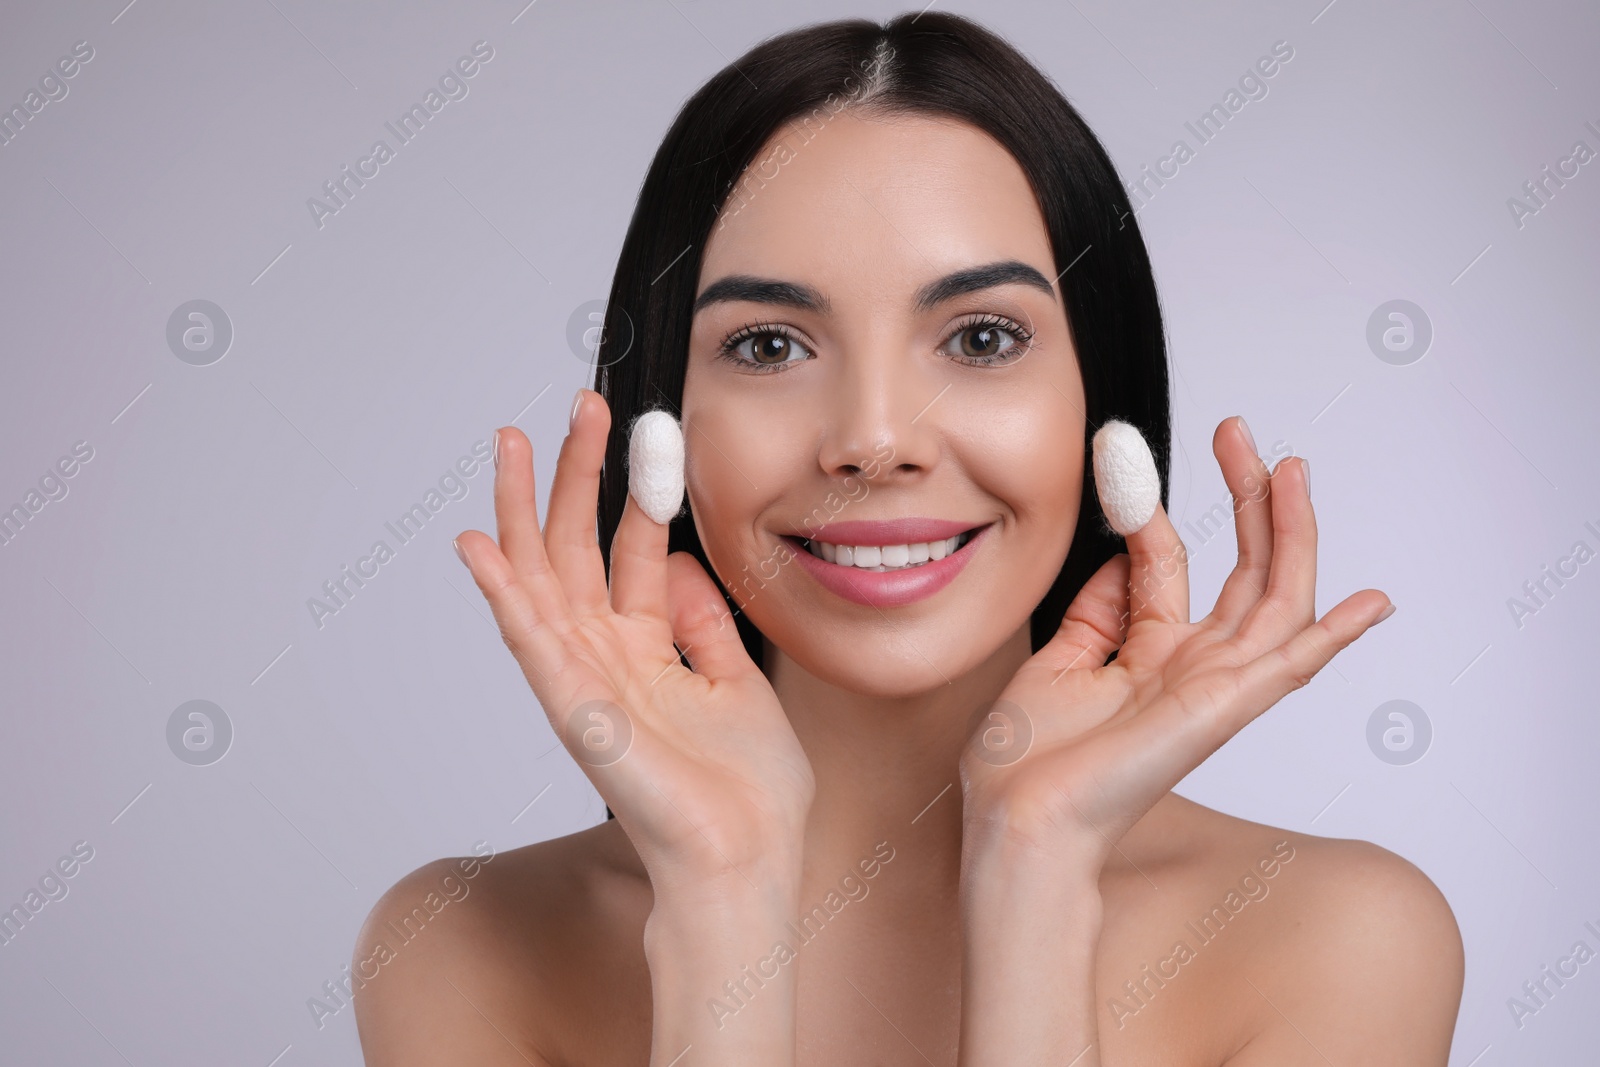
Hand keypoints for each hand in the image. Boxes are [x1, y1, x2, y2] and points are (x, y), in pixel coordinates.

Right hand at [453, 391, 814, 885]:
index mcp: (647, 650)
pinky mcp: (574, 709)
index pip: (629, 550)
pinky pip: (530, 642)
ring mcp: (584, 682)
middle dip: (571, 475)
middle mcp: (606, 658)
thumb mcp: (737, 680)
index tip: (635, 431)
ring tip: (507, 443)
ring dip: (520, 511)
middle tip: (573, 407)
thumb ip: (701, 622)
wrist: (747, 859)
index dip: (631, 489)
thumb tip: (678, 561)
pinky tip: (480, 544)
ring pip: (538, 579)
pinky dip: (503, 593)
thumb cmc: (748, 793)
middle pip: (575, 549)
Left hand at [959, 416, 1392, 862]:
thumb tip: (1122, 555)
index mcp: (1149, 657)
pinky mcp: (1220, 710)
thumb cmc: (1027, 765)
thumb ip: (1098, 611)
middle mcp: (1191, 670)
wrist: (1017, 822)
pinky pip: (1289, 668)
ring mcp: (1212, 690)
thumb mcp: (1056, 662)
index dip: (1157, 510)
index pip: (1169, 564)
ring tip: (1292, 468)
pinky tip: (1370, 601)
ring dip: (1290, 532)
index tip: (1127, 463)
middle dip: (1249, 499)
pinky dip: (1333, 635)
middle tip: (1241, 432)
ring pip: (1275, 599)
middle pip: (1243, 571)